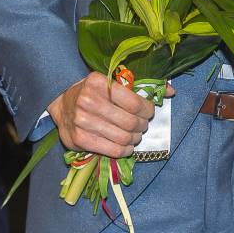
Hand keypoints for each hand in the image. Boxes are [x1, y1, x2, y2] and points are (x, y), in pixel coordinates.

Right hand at [48, 72, 171, 157]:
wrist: (62, 104)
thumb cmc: (94, 91)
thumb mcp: (114, 81)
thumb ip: (141, 84)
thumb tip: (171, 91)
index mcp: (99, 82)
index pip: (134, 102)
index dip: (148, 110)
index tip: (149, 111)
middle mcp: (88, 101)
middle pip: (130, 121)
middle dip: (142, 125)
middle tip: (143, 125)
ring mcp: (81, 121)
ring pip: (122, 137)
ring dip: (135, 139)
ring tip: (135, 135)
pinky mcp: (78, 139)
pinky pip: (111, 150)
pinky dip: (124, 151)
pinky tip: (127, 147)